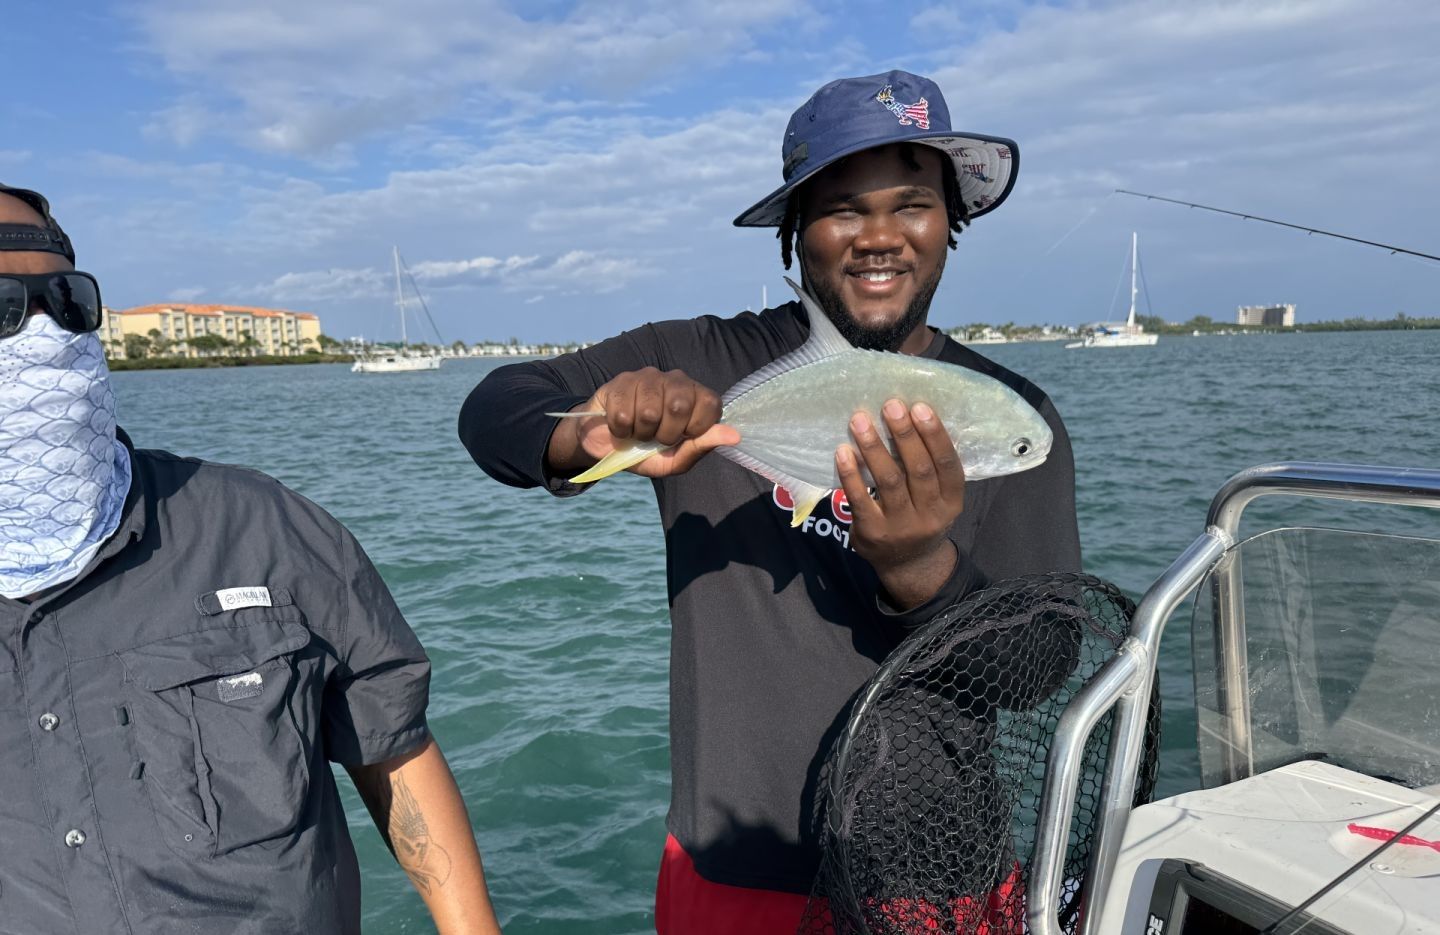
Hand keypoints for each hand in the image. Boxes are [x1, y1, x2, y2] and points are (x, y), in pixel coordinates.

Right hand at [549, 367, 738, 478]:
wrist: (605, 446)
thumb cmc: (645, 451)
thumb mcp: (675, 460)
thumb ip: (702, 446)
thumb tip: (734, 436)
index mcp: (695, 396)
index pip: (710, 404)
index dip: (695, 429)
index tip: (681, 438)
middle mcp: (675, 380)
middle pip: (679, 406)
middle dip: (665, 434)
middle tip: (656, 438)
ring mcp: (647, 377)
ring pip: (649, 411)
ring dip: (640, 433)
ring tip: (637, 432)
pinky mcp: (620, 381)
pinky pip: (623, 412)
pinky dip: (620, 430)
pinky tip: (620, 426)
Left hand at [836, 398, 965, 609]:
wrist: (907, 565)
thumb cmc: (921, 516)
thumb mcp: (938, 498)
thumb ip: (929, 468)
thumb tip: (909, 416)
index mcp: (951, 502)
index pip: (948, 466)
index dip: (935, 436)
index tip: (920, 407)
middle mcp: (930, 515)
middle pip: (918, 470)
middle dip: (904, 435)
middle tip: (890, 405)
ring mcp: (901, 526)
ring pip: (889, 481)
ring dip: (874, 447)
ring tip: (860, 421)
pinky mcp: (872, 532)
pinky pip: (860, 499)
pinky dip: (851, 473)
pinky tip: (843, 451)